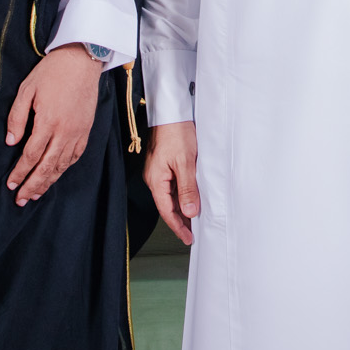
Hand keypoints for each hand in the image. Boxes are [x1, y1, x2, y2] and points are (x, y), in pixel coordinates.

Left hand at [5, 44, 101, 204]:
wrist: (82, 60)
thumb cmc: (52, 72)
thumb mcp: (27, 89)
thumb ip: (17, 117)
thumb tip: (11, 142)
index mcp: (48, 122)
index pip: (30, 155)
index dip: (20, 172)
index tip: (10, 184)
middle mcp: (65, 132)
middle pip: (46, 167)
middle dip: (32, 185)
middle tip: (21, 200)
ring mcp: (78, 133)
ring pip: (62, 165)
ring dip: (47, 182)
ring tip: (36, 194)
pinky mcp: (86, 131)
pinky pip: (75, 157)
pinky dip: (64, 169)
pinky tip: (55, 175)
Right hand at [144, 121, 200, 243]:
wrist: (172, 112)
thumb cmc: (176, 132)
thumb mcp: (185, 163)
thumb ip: (187, 188)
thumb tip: (189, 212)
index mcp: (155, 180)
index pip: (166, 210)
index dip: (178, 226)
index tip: (188, 238)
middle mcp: (154, 178)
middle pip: (167, 205)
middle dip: (180, 220)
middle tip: (193, 234)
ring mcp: (158, 172)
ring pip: (171, 196)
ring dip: (182, 208)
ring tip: (195, 220)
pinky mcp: (164, 165)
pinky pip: (173, 186)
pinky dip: (182, 195)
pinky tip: (191, 199)